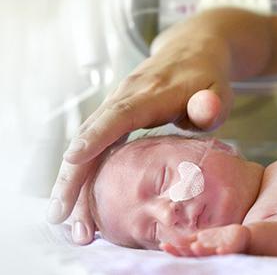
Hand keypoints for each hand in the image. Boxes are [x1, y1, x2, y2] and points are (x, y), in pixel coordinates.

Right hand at [47, 31, 234, 244]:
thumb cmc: (206, 79)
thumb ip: (211, 103)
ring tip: (66, 223)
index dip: (96, 137)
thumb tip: (207, 109)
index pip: (117, 116)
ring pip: (82, 146)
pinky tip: (76, 209)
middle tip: (60, 214)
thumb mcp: (216, 90)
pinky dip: (79, 178)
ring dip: (70, 184)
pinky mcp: (109, 120)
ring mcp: (111, 108)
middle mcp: (121, 98)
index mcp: (148, 93)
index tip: (73, 160)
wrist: (191, 52)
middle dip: (71, 176)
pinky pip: (88, 150)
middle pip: (88, 136)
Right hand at [161, 224, 249, 256]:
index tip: (163, 245)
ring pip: (208, 254)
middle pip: (193, 254)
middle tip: (172, 247)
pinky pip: (227, 252)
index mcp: (197, 251)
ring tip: (194, 247)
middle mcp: (206, 254)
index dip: (173, 250)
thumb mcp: (200, 238)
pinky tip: (220, 250)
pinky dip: (223, 252)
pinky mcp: (231, 250)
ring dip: (201, 252)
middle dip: (183, 251)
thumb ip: (187, 240)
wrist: (240, 239)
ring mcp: (218, 252)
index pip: (183, 251)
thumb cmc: (217, 241)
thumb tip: (169, 235)